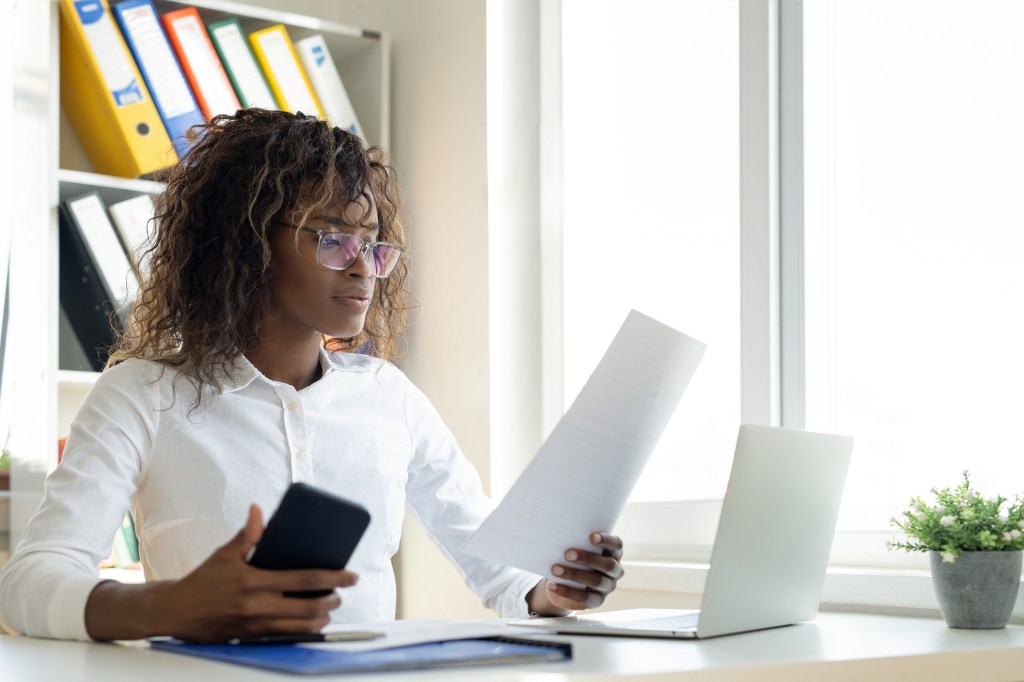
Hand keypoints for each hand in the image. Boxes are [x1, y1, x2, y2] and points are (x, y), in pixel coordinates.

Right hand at [154, 504, 358, 641]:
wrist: (176, 611)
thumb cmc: (202, 581)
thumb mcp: (225, 554)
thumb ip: (248, 534)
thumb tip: (258, 510)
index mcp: (255, 581)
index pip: (304, 579)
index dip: (332, 577)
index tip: (350, 575)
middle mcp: (258, 605)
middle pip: (309, 608)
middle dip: (332, 601)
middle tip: (340, 593)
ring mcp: (256, 625)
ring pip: (300, 628)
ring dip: (321, 619)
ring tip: (328, 609)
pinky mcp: (251, 637)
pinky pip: (284, 637)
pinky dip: (302, 631)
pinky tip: (309, 623)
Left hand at [526, 532, 624, 614]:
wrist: (564, 582)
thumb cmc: (572, 558)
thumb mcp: (576, 548)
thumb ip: (575, 542)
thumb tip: (560, 536)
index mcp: (613, 553)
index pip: (616, 545)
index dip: (606, 540)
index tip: (591, 536)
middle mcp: (615, 570)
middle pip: (607, 564)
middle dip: (588, 558)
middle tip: (568, 554)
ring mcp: (608, 587)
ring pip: (596, 581)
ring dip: (574, 574)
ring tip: (555, 569)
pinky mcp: (597, 601)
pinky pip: (585, 597)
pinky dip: (567, 591)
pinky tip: (553, 585)